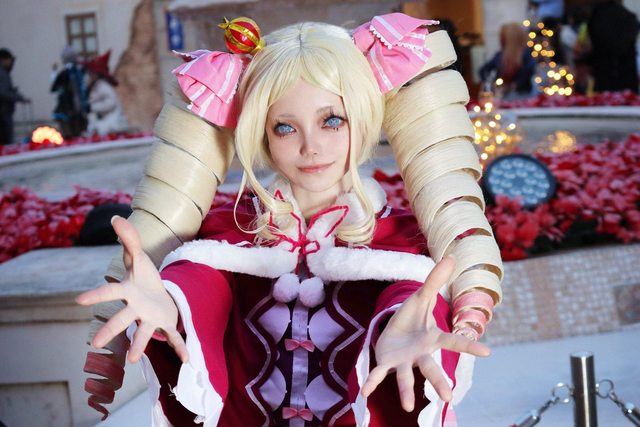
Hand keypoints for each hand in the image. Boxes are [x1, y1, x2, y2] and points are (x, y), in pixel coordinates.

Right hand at [76, 216, 187, 363]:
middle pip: (122, 319)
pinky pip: (173, 337)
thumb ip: (129, 238)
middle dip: (110, 330)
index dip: (96, 295)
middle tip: (94, 344)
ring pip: (143, 332)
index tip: (80, 300)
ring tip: (133, 360)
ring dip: (139, 345)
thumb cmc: (143, 276)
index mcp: (128, 291)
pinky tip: (187, 359)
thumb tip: (116, 218)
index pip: (110, 292)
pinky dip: (179, 347)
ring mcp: (150, 318)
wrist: (158, 293)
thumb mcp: (138, 256)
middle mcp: (136, 308)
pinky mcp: (166, 323)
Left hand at [360, 257, 489, 410]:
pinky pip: (379, 373)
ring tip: (406, 407)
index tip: (488, 352)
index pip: (452, 341)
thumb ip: (435, 280)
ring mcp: (403, 361)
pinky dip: (372, 383)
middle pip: (430, 368)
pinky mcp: (386, 362)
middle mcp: (420, 354)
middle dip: (438, 382)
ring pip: (405, 377)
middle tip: (448, 398)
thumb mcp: (421, 297)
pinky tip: (364, 393)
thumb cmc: (412, 318)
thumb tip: (451, 256)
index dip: (469, 345)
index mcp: (431, 338)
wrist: (394, 330)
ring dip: (405, 391)